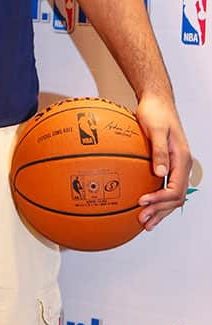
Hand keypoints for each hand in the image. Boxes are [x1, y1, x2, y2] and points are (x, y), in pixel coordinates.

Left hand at [136, 92, 191, 230]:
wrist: (157, 101)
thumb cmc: (155, 112)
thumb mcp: (155, 129)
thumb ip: (159, 151)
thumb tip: (160, 173)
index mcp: (182, 159)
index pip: (175, 188)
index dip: (160, 199)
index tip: (142, 202)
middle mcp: (182, 165)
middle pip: (176, 197)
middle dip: (160, 211)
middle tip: (142, 220)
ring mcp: (176, 166)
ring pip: (172, 195)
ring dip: (160, 210)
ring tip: (144, 222)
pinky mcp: (167, 164)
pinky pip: (165, 187)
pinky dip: (157, 200)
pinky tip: (144, 205)